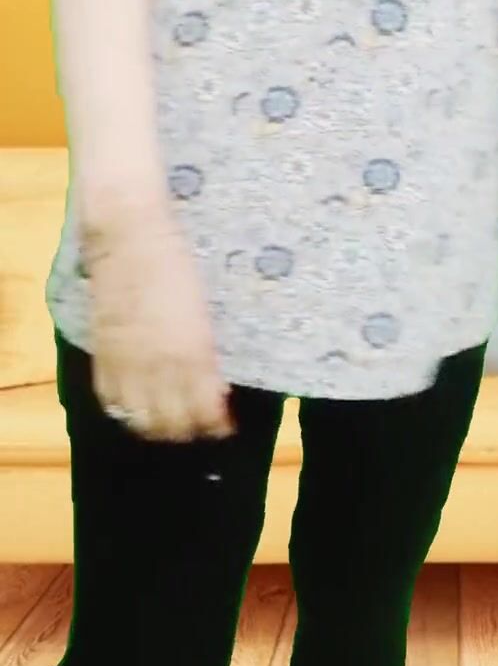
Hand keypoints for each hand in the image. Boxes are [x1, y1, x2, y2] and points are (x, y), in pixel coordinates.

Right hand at [82, 206, 235, 441]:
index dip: (218, 425)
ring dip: (158, 428)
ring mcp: (127, 363)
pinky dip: (125, 412)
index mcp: (193, 352)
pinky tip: (135, 409)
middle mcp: (160, 366)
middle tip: (201, 426)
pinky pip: (110, 400)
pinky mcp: (102, 353)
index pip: (206, 411)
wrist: (130, 234)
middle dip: (190, 432)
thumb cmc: (178, 260)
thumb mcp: (205, 309)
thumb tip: (217, 383)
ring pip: (140, 420)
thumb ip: (208, 350)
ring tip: (170, 424)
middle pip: (173, 424)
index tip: (227, 425)